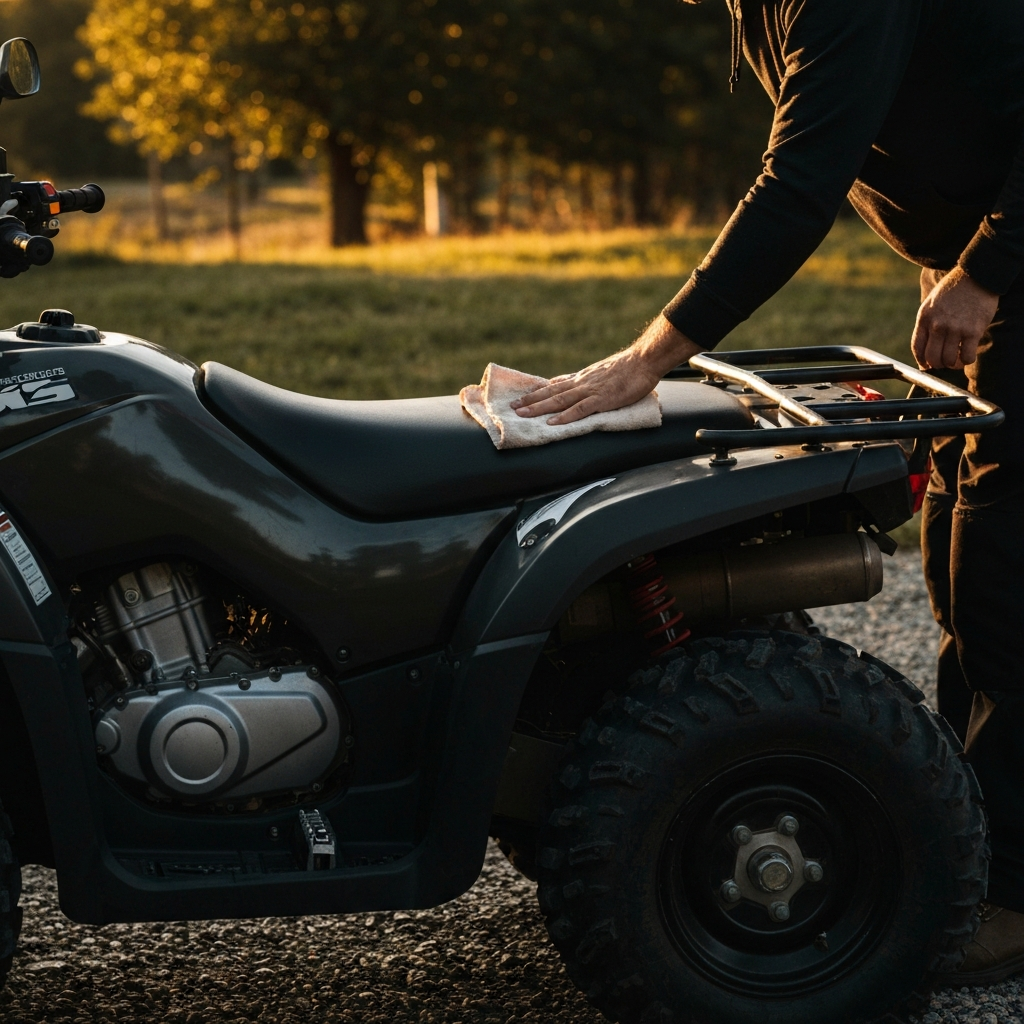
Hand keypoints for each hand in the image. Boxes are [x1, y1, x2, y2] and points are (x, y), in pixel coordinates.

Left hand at [511, 314, 703, 424]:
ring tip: (523, 414)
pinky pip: (580, 409)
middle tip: (513, 408)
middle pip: (551, 392)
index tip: (522, 398)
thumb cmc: (630, 368)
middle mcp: (582, 383)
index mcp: (583, 378)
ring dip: (539, 408)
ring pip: (559, 400)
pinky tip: (553, 423)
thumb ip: (589, 381)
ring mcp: (591, 391)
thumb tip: (576, 383)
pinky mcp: (602, 399)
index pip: (556, 385)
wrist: (645, 360)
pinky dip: (565, 416)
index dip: (538, 392)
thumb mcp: (603, 373)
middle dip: (531, 401)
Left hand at [912, 267, 998, 369]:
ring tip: (958, 360)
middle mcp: (937, 325)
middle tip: (945, 362)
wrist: (977, 276)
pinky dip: (967, 360)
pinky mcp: (973, 331)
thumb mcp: (932, 304)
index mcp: (925, 318)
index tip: (927, 365)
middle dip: (938, 364)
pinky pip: (967, 356)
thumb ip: (927, 325)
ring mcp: (955, 329)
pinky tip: (968, 355)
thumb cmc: (954, 291)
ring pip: (949, 360)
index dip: (922, 361)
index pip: (917, 348)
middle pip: (932, 358)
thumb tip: (924, 350)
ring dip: (953, 364)